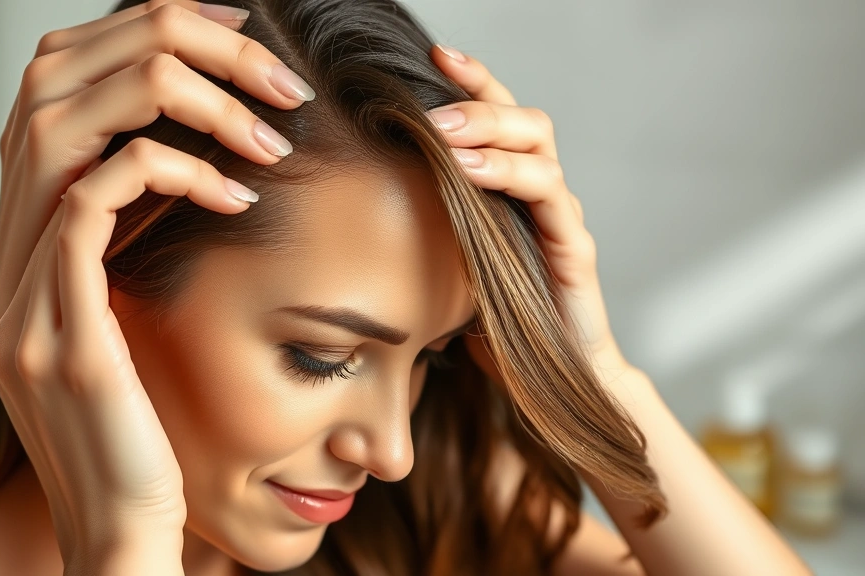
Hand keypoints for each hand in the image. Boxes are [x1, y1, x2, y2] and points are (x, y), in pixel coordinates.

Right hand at [0, 1, 313, 570]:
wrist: (126, 538)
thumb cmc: (157, 439)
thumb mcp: (137, 336)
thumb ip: (134, 267)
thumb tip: (197, 189)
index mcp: (36, 262)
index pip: (55, 110)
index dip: (130, 54)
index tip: (222, 46)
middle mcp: (15, 270)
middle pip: (46, 93)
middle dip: (157, 49)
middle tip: (251, 52)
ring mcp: (26, 302)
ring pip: (62, 132)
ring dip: (175, 105)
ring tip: (260, 122)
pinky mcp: (59, 336)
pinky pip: (91, 206)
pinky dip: (167, 175)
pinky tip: (236, 192)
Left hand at [427, 44, 629, 373]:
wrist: (547, 382)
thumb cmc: (494, 323)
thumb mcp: (447, 265)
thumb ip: (426, 226)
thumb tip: (359, 198)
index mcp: (513, 192)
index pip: (497, 120)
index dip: (471, 83)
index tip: (432, 55)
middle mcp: (541, 195)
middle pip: (523, 120)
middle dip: (478, 99)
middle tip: (431, 97)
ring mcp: (560, 219)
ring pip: (539, 148)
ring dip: (490, 131)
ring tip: (444, 131)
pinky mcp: (574, 249)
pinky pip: (548, 197)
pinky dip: (511, 176)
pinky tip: (472, 173)